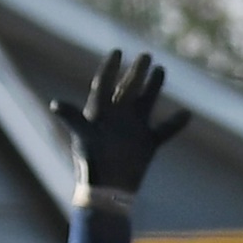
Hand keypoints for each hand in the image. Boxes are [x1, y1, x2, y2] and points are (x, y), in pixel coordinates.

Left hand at [50, 50, 188, 202]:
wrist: (107, 190)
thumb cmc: (92, 163)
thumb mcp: (82, 137)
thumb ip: (72, 118)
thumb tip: (55, 104)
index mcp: (99, 112)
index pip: (104, 84)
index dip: (110, 68)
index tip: (117, 52)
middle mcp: (117, 117)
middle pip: (127, 88)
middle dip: (136, 72)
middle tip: (146, 55)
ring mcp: (133, 129)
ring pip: (146, 102)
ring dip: (153, 87)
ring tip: (161, 69)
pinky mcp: (147, 144)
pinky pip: (164, 130)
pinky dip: (175, 123)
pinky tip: (187, 114)